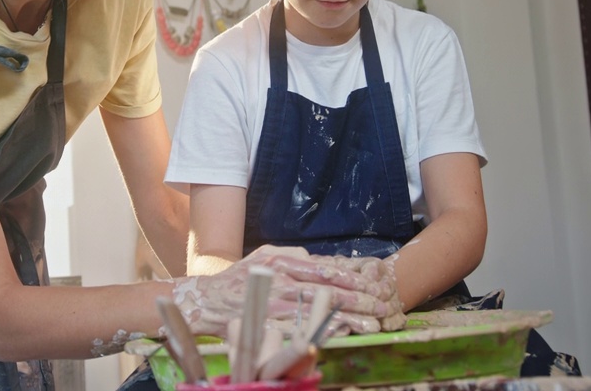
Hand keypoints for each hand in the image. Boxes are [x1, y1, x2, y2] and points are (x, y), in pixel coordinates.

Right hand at [171, 245, 395, 336]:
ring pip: (321, 312)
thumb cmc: (238, 278)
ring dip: (350, 319)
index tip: (375, 285)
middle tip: (383, 306)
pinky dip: (325, 332)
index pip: (326, 270)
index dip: (353, 279)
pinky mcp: (271, 325)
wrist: (207, 302)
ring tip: (374, 325)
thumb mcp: (264, 255)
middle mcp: (282, 282)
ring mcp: (278, 305)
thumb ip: (292, 255)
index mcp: (283, 263)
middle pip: (329, 291)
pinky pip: (304, 329)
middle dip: (360, 300)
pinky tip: (344, 335)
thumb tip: (314, 258)